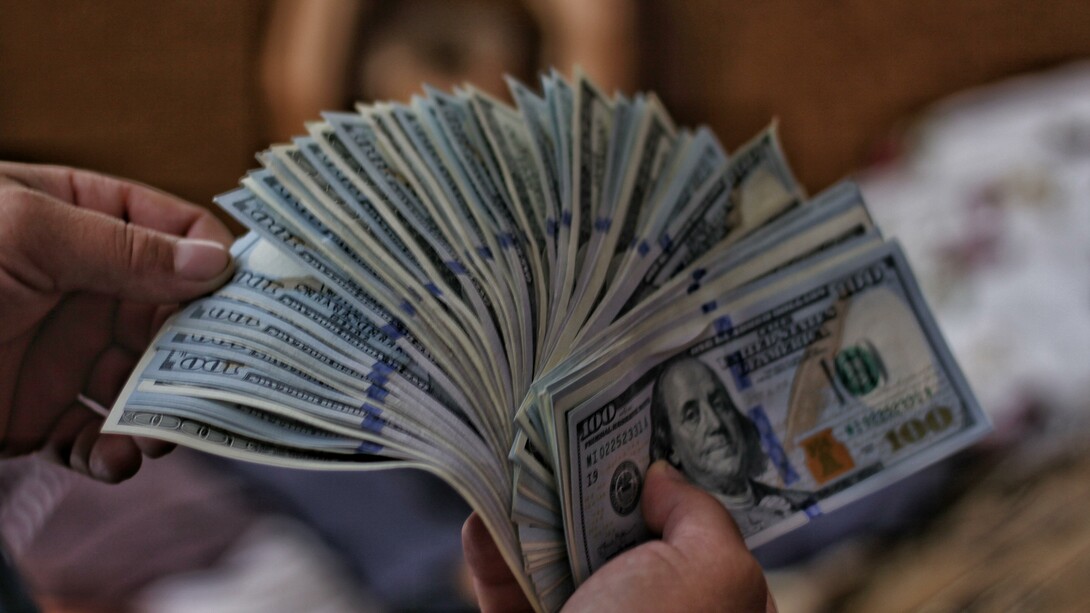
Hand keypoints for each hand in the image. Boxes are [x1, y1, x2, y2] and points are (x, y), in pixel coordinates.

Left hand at [0, 162, 233, 481]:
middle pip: (175, 316)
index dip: (218, 260)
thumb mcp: (26, 233)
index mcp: (81, 221)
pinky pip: (98, 436)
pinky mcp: (39, 415)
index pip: (174, 230)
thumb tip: (217, 260)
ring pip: (147, 382)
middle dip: (201, 350)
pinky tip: (112, 458)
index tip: (256, 297)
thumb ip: (125, 248)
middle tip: (227, 381)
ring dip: (166, 410)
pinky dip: (113, 454)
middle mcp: (85, 286)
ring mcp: (65, 352)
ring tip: (164, 432)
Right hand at [462, 460, 774, 611]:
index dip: (672, 485)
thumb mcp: (712, 571)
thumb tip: (663, 477)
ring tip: (509, 468)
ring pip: (562, 565)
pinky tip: (480, 523)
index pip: (703, 535)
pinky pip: (514, 597)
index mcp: (721, 607)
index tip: (634, 440)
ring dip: (532, 518)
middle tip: (563, 442)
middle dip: (592, 494)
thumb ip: (700, 515)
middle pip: (625, 540)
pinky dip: (494, 561)